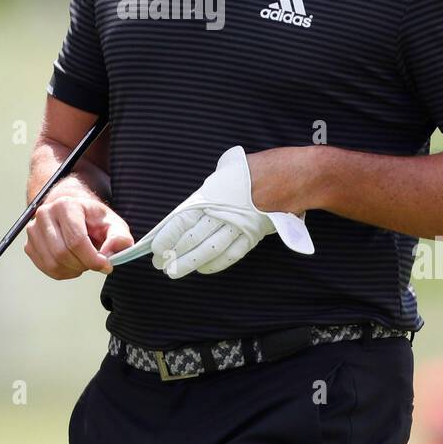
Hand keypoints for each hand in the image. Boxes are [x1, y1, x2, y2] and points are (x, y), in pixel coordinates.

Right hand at [23, 179, 133, 278]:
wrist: (73, 213)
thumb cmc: (93, 220)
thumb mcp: (113, 223)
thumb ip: (119, 238)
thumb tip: (109, 253)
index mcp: (66, 205)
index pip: (76, 240)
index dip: (93, 258)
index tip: (106, 265)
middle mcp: (45, 214)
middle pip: (62, 253)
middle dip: (83, 264)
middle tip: (94, 263)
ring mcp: (33, 230)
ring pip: (53, 263)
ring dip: (73, 270)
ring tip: (83, 261)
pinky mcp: (29, 245)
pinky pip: (46, 268)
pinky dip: (62, 272)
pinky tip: (72, 264)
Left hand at [148, 145, 312, 278]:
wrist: (287, 176)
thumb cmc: (251, 171)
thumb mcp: (223, 173)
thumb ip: (206, 192)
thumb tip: (189, 207)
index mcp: (211, 196)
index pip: (182, 221)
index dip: (167, 237)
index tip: (155, 248)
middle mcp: (223, 213)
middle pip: (193, 240)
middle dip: (174, 254)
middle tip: (161, 265)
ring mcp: (238, 227)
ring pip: (210, 251)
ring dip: (190, 263)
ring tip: (175, 272)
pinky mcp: (252, 236)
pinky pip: (231, 255)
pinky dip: (215, 264)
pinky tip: (203, 270)